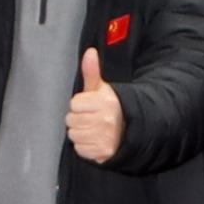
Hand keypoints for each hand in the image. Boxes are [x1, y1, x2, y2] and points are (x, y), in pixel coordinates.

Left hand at [66, 49, 122, 163]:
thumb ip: (92, 71)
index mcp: (105, 102)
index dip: (80, 105)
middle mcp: (106, 120)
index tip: (90, 106)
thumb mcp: (102, 88)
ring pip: (73, 135)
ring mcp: (105, 137)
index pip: (74, 104)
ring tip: (93, 129)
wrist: (132, 129)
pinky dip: (85, 147)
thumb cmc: (111, 107)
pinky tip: (94, 140)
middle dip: (79, 119)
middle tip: (91, 118)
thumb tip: (89, 52)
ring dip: (80, 133)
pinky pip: (80, 149)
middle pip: (71, 120)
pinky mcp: (103, 152)